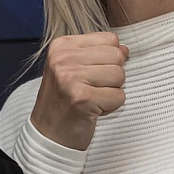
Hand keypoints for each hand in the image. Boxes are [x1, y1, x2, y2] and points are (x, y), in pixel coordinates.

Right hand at [30, 32, 128, 150]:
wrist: (48, 134)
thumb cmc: (64, 101)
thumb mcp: (73, 68)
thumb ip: (98, 54)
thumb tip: (125, 49)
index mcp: (62, 46)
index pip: (110, 39)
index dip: (109, 59)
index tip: (90, 75)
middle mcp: (64, 58)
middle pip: (117, 56)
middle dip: (112, 76)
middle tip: (91, 90)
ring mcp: (71, 78)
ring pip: (120, 76)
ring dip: (111, 92)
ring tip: (92, 99)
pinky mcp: (82, 98)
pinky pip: (119, 97)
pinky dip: (111, 107)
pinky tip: (92, 110)